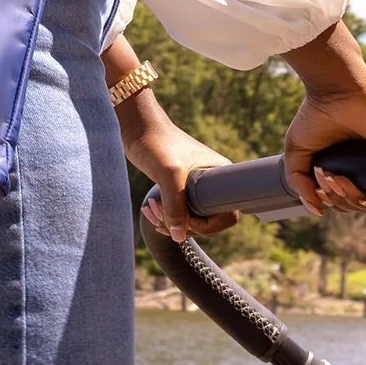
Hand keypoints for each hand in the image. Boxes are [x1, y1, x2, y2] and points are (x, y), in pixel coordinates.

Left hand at [121, 115, 239, 244]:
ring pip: (191, 219)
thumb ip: (175, 207)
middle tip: (160, 218)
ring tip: (151, 211)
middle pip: (208, 222)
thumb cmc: (157, 144)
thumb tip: (179, 236)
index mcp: (220, 174)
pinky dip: (165, 216)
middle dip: (183, 226)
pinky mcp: (181, 188)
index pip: (227, 215)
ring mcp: (197, 186)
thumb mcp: (169, 174)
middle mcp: (213, 182)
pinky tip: (150, 209)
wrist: (138, 127)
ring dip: (170, 223)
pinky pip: (179, 212)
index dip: (207, 225)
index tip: (184, 221)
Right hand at [284, 83, 365, 215]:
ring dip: (352, 200)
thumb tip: (317, 211)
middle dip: (339, 200)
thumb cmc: (315, 115)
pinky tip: (362, 194)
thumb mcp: (298, 154)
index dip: (332, 201)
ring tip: (335, 178)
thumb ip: (301, 185)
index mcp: (352, 165)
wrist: (334, 90)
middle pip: (360, 205)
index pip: (347, 200)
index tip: (319, 183)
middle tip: (325, 177)